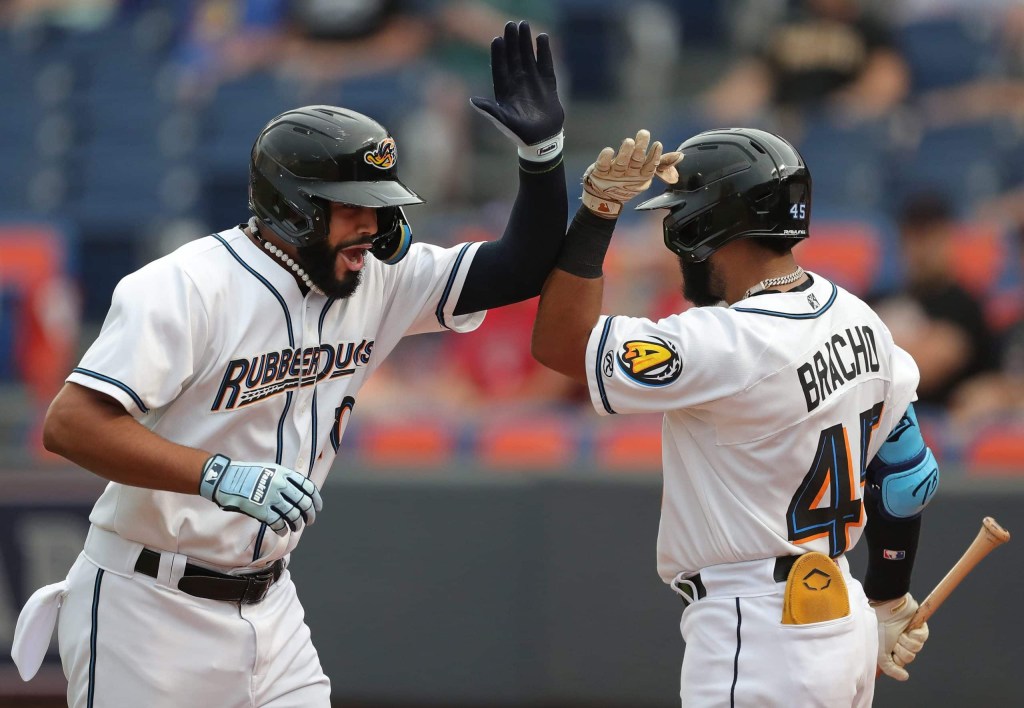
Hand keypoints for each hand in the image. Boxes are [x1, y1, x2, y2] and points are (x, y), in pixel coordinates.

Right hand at [199, 455, 322, 536]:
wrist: (226, 478)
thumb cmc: (247, 474)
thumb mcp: (270, 469)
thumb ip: (285, 479)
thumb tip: (299, 493)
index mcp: (284, 474)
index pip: (308, 488)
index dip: (316, 499)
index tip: (318, 507)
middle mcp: (281, 485)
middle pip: (303, 503)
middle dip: (309, 514)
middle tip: (310, 521)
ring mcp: (271, 498)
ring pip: (293, 515)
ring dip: (297, 524)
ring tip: (296, 527)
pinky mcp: (261, 510)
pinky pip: (278, 523)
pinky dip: (283, 529)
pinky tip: (283, 531)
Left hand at [470, 20, 563, 160]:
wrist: (541, 141)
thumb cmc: (519, 133)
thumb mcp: (503, 121)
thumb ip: (490, 110)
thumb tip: (472, 100)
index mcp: (504, 90)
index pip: (500, 67)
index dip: (498, 53)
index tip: (497, 39)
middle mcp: (517, 82)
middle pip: (513, 57)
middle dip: (512, 41)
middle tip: (511, 24)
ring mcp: (533, 81)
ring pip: (528, 57)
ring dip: (526, 42)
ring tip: (524, 25)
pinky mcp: (548, 83)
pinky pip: (545, 64)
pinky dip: (544, 51)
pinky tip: (542, 37)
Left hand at [581, 130, 682, 217]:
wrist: (604, 200)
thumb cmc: (626, 181)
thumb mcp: (644, 172)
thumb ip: (661, 162)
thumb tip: (680, 156)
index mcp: (641, 175)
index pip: (650, 165)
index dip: (654, 156)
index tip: (658, 144)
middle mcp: (629, 174)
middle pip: (636, 161)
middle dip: (640, 148)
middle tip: (643, 134)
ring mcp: (615, 174)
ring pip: (621, 163)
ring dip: (625, 152)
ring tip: (628, 141)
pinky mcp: (600, 173)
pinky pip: (603, 165)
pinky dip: (606, 158)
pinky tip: (609, 150)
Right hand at [872, 593, 928, 679]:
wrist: (887, 610)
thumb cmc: (879, 629)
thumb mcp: (880, 653)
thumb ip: (890, 669)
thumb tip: (905, 677)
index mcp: (890, 647)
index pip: (900, 663)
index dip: (897, 659)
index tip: (891, 651)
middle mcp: (900, 642)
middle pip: (909, 657)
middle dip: (902, 649)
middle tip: (894, 640)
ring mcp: (910, 635)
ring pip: (917, 648)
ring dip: (907, 641)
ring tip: (900, 632)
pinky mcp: (919, 627)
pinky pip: (923, 638)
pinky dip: (916, 633)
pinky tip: (908, 628)